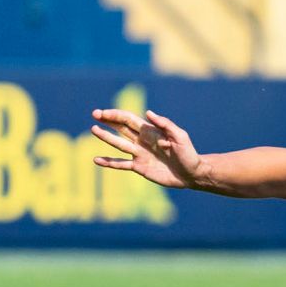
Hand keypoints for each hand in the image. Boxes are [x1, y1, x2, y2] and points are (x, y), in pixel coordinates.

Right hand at [90, 109, 204, 187]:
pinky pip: (121, 164)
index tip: (102, 113)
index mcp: (151, 131)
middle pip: (121, 128)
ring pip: (118, 144)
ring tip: (93, 129)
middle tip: (94, 114)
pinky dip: (109, 162)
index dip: (116, 115)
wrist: (192, 174)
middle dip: (108, 121)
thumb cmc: (189, 154)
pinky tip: (96, 160)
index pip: (129, 120)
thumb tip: (148, 113)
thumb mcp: (180, 137)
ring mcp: (139, 154)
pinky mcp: (139, 167)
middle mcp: (142, 141)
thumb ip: (165, 124)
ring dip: (106, 137)